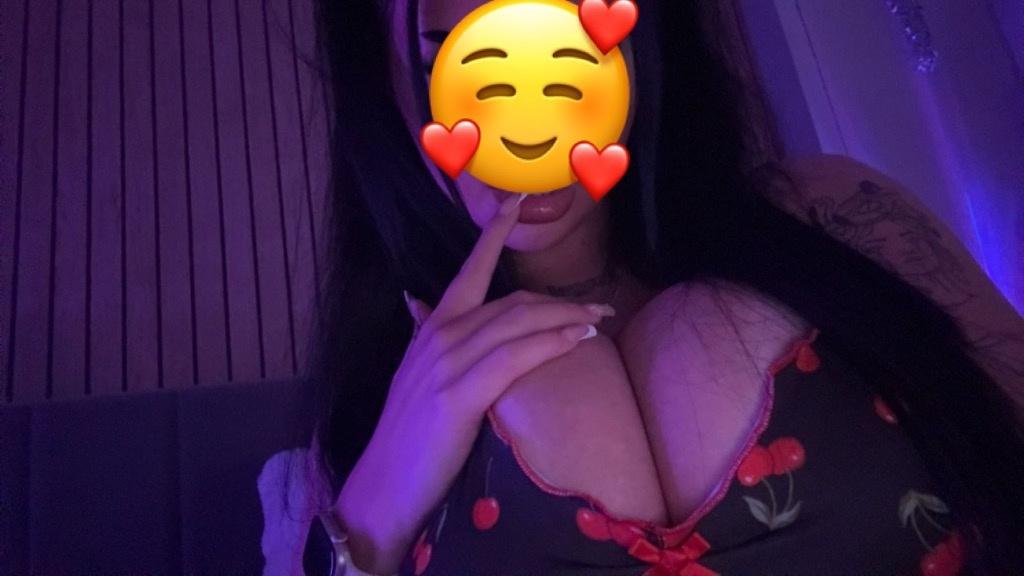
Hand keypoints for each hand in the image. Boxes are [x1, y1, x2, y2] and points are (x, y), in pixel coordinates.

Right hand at [334, 194, 613, 572]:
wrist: (384, 483)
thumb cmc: (407, 433)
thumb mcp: (413, 373)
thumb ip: (424, 333)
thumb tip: (420, 302)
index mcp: (433, 327)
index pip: (470, 270)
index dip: (494, 233)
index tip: (518, 203)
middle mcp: (441, 334)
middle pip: (512, 303)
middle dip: (559, 301)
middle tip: (598, 307)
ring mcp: (449, 362)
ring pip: (518, 324)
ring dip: (564, 318)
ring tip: (597, 320)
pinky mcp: (460, 393)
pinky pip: (515, 357)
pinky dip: (549, 343)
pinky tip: (576, 339)